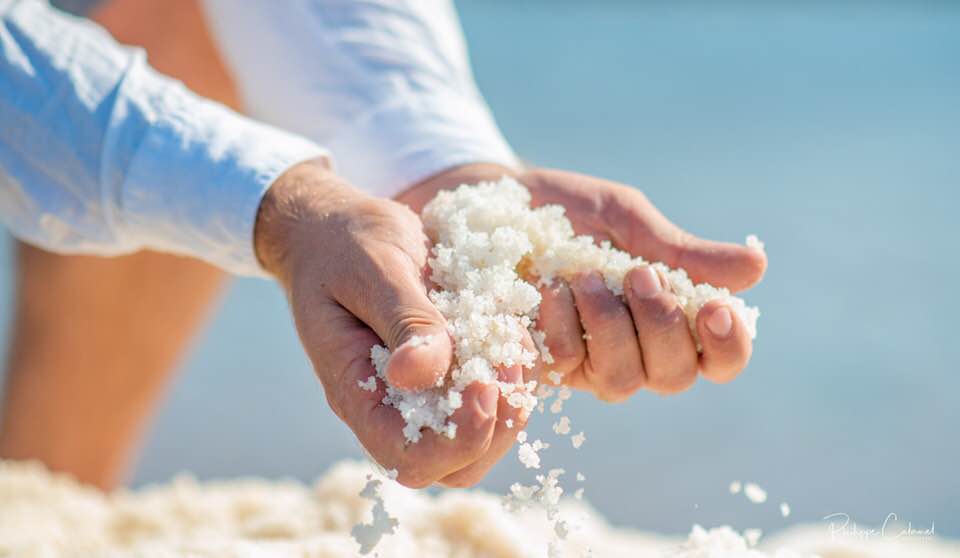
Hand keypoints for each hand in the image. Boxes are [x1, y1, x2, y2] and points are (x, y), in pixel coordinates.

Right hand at [254, 160, 529, 487]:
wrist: (339, 227)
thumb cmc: (346, 243)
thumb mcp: (374, 269)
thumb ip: (403, 321)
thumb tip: (417, 375)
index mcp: (358, 393)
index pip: (408, 460)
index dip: (456, 438)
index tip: (481, 380)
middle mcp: (393, 406)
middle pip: (457, 464)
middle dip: (498, 424)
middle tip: (507, 358)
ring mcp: (426, 392)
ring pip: (486, 438)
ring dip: (514, 397)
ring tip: (510, 338)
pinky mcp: (453, 370)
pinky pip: (497, 397)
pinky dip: (517, 371)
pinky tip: (509, 325)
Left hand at [398, 164, 766, 401]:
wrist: (489, 204)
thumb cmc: (565, 210)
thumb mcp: (624, 219)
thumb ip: (680, 250)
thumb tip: (758, 268)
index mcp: (669, 315)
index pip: (720, 356)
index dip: (728, 345)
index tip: (715, 307)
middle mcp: (635, 349)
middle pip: (676, 375)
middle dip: (663, 326)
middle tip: (640, 274)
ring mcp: (588, 363)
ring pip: (623, 381)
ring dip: (612, 327)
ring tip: (584, 275)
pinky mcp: (542, 365)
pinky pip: (568, 367)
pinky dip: (563, 328)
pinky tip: (546, 290)